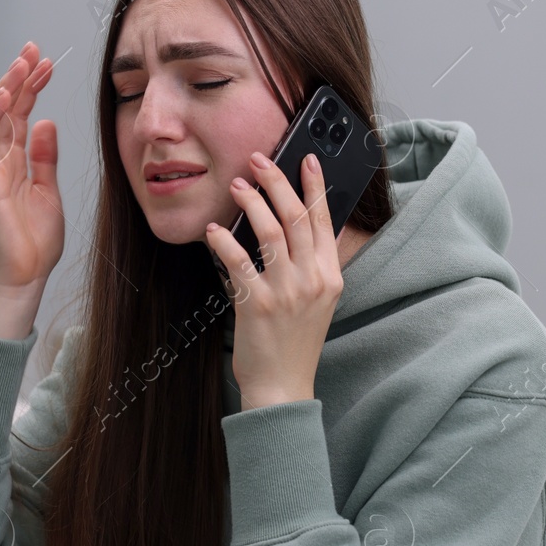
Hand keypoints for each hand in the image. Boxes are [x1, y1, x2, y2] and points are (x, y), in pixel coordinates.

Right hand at [0, 41, 62, 292]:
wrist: (24, 277)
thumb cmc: (34, 240)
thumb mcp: (48, 191)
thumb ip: (45, 158)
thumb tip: (47, 122)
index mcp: (15, 160)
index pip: (22, 113)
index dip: (32, 85)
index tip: (47, 60)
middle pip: (5, 109)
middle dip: (18, 77)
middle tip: (32, 49)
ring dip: (5, 90)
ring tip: (21, 65)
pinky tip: (4, 99)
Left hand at [204, 151, 340, 409]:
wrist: (283, 386)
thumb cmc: (294, 343)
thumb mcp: (319, 302)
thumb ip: (314, 266)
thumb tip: (301, 228)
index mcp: (330, 277)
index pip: (325, 221)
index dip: (315, 186)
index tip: (306, 159)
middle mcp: (313, 280)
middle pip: (298, 218)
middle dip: (278, 182)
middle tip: (259, 160)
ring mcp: (287, 292)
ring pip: (272, 232)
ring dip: (252, 202)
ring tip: (237, 185)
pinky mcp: (257, 305)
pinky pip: (239, 262)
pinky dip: (225, 241)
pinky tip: (214, 229)